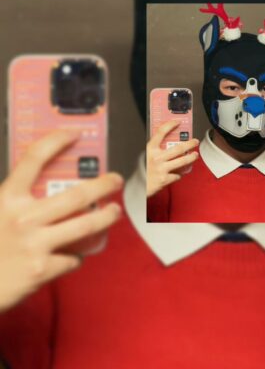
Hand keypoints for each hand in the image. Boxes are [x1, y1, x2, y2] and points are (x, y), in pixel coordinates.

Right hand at [0, 130, 122, 312]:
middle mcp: (22, 218)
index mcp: (5, 198)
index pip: (33, 158)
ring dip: (106, 217)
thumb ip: (15, 200)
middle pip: (77, 194)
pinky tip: (72, 255)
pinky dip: (76, 256)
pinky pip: (72, 258)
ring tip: (114, 212)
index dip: (56, 140)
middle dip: (104, 185)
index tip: (75, 133)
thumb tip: (44, 188)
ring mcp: (34, 244)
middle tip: (115, 180)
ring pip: (86, 224)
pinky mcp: (41, 270)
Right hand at [146, 121, 199, 197]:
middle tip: (195, 142)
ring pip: (182, 161)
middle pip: (178, 148)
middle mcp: (156, 158)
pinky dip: (180, 173)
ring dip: (191, 157)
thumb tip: (170, 143)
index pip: (161, 132)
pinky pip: (178, 174)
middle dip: (190, 144)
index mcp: (150, 149)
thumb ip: (156, 150)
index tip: (178, 122)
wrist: (136, 187)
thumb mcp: (146, 156)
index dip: (170, 125)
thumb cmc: (142, 170)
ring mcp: (161, 169)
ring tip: (194, 155)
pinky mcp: (165, 179)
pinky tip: (179, 172)